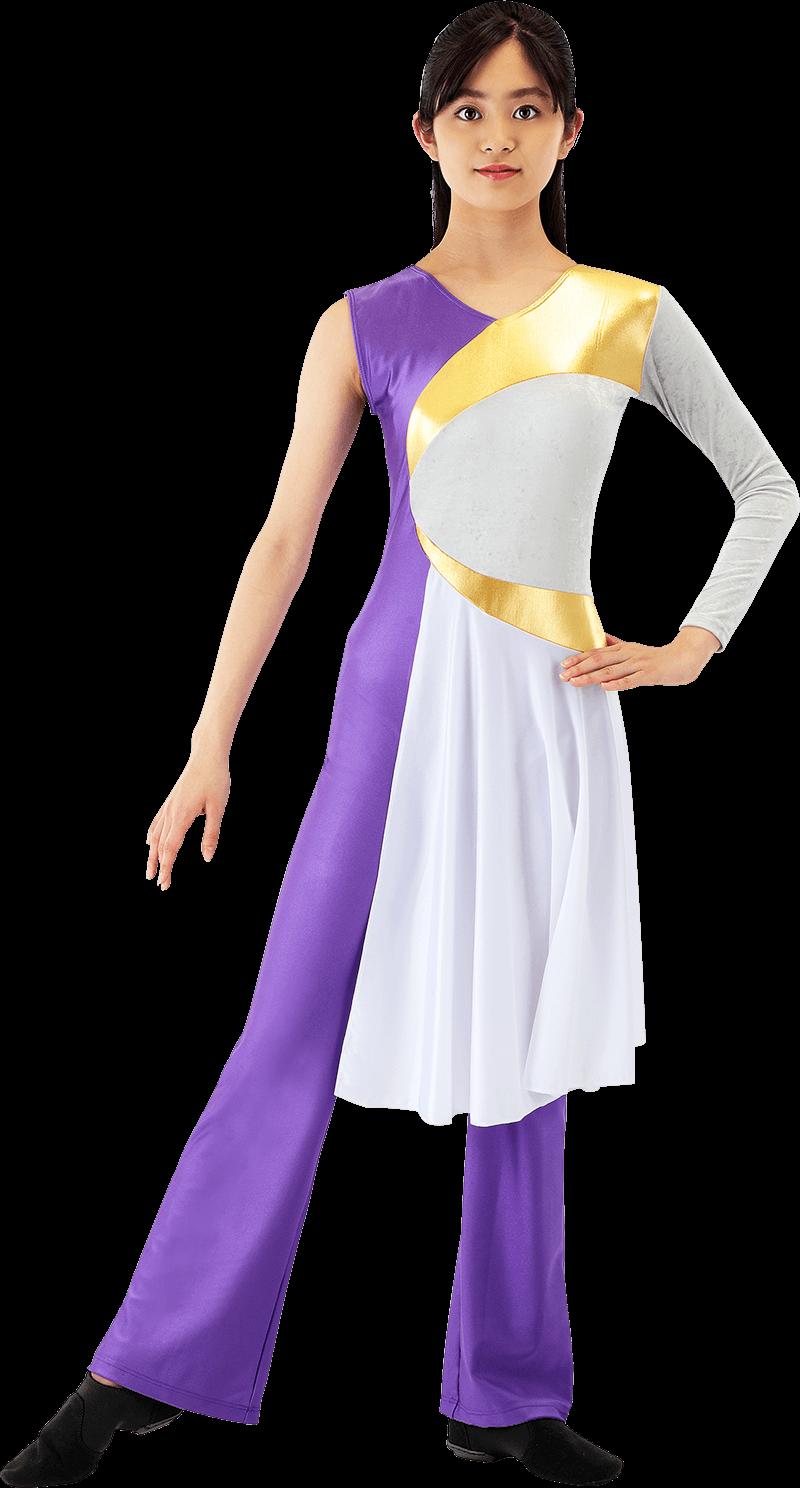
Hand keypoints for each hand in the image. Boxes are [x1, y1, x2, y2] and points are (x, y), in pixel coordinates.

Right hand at [146, 746, 230, 890]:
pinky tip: (149, 842)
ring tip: (150, 869)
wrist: (206, 755)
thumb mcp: (218, 808)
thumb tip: (207, 858)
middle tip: (157, 883)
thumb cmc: (215, 779)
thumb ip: (212, 834)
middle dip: (158, 866)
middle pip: (160, 845)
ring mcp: (168, 806)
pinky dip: (152, 836)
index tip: (165, 884)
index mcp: (182, 816)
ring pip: (155, 835)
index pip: (171, 849)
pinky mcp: (170, 801)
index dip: (167, 868)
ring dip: (152, 854)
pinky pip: (157, 822)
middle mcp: (171, 812)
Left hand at [558, 629, 719, 690]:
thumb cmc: (655, 656)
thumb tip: (600, 637)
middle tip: (563, 675)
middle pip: (599, 660)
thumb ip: (616, 644)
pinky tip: (604, 687)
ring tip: (576, 682)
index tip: (564, 665)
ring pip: (610, 670)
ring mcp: (638, 664)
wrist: (682, 659)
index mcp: (623, 648)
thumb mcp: (633, 648)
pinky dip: (616, 683)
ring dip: (591, 677)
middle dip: (579, 668)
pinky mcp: (648, 674)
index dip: (579, 658)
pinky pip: (630, 680)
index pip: (596, 652)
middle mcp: (628, 654)